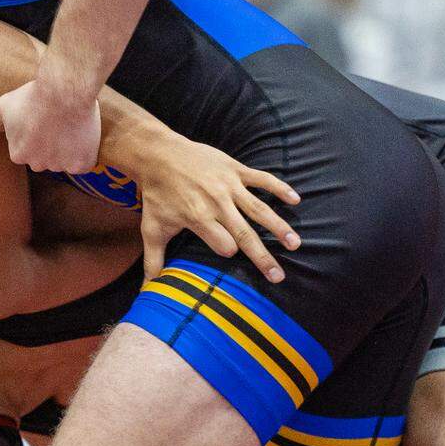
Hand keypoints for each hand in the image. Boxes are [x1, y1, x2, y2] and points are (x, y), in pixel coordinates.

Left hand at [0, 80, 101, 172]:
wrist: (65, 88)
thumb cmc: (31, 95)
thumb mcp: (1, 107)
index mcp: (18, 154)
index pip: (28, 150)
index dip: (36, 133)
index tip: (39, 119)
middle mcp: (38, 164)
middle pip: (47, 157)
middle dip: (51, 143)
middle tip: (55, 120)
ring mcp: (61, 165)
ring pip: (66, 160)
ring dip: (68, 147)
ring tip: (68, 124)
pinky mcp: (82, 163)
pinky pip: (83, 164)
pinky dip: (84, 153)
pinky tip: (81, 135)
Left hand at [136, 133, 300, 279]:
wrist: (159, 154)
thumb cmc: (157, 195)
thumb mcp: (153, 229)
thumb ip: (153, 262)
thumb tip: (148, 290)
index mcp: (198, 218)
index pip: (223, 245)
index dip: (227, 251)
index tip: (229, 253)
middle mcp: (216, 203)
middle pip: (244, 234)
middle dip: (262, 256)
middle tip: (278, 276)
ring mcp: (229, 185)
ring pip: (259, 209)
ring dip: (278, 227)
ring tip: (294, 243)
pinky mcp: (235, 169)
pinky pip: (262, 179)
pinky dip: (279, 188)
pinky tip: (296, 200)